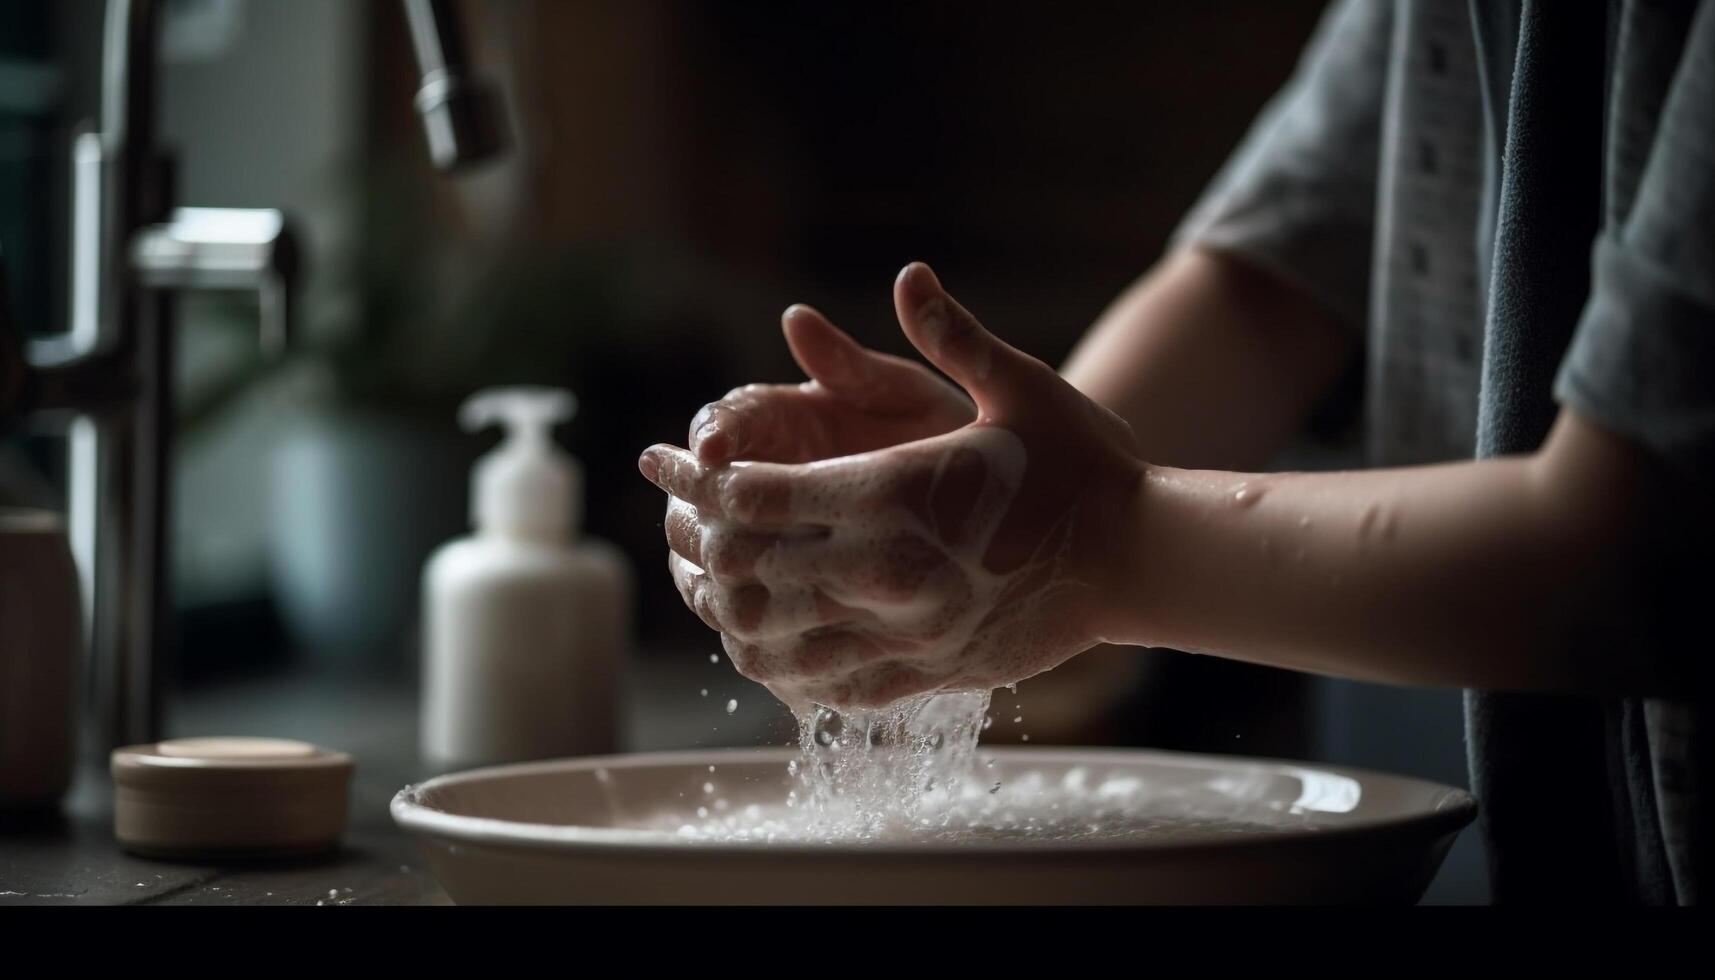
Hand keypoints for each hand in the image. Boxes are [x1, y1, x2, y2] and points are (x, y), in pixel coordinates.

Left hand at [640, 263, 1144, 711]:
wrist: (1142, 560)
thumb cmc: (1081, 465)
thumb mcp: (1020, 386)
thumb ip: (950, 337)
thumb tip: (907, 275)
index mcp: (894, 492)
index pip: (755, 494)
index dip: (694, 479)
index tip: (664, 461)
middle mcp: (886, 570)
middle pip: (745, 567)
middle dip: (694, 539)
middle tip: (673, 516)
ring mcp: (902, 633)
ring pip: (771, 637)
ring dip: (721, 606)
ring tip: (700, 580)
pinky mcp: (923, 676)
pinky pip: (821, 687)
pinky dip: (772, 665)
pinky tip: (759, 642)